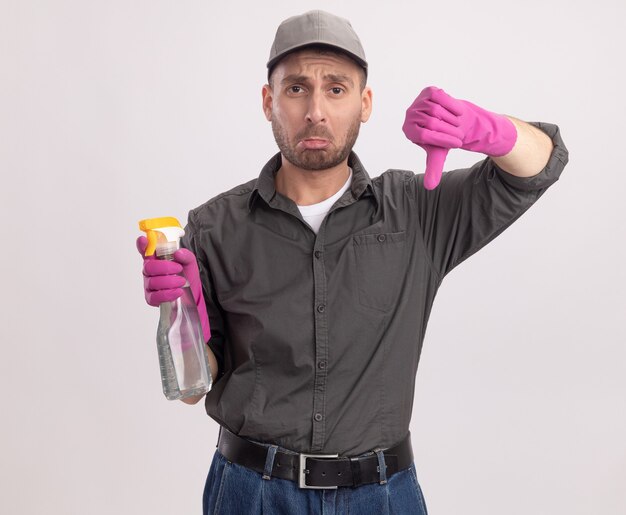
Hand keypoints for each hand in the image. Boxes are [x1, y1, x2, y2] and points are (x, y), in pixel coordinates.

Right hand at [137, 236, 210, 341]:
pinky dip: (168, 293)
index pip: (145, 251)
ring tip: (182, 282)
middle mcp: (150, 272)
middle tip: (178, 269)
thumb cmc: (187, 276)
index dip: (143, 245)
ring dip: (169, 281)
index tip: (144, 240)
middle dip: (165, 267)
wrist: (193, 295)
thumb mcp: (190, 263)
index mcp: (156, 260)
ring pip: (153, 282)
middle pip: (148, 267)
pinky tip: (178, 292)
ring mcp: (149, 285)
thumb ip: (186, 255)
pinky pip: (155, 296)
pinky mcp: (152, 298)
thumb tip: (178, 253)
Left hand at [402, 86, 517, 189]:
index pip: (425, 135)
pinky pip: (444, 98)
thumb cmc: (444, 139)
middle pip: (431, 122)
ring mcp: (418, 101)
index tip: (456, 143)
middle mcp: (410, 115)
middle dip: (449, 130)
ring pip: (438, 110)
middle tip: (457, 134)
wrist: (454, 121)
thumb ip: (433, 169)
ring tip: (456, 124)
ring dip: (453, 119)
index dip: (443, 140)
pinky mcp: (429, 91)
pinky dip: (454, 106)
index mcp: (409, 130)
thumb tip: (430, 186)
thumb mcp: (439, 155)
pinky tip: (456, 112)